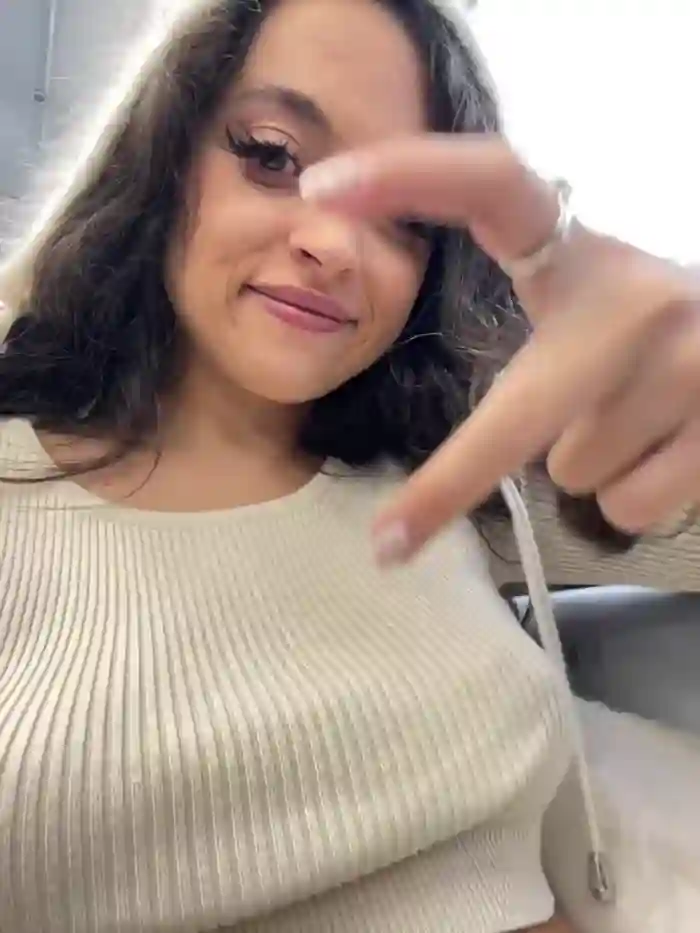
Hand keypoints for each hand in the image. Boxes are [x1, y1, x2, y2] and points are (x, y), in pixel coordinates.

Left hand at [300, 135, 699, 563]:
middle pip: (517, 414)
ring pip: (574, 470)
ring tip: (637, 415)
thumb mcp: (586, 312)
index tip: (318, 189)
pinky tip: (670, 444)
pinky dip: (632, 492)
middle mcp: (638, 295)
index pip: (489, 184)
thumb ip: (526, 342)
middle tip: (389, 544)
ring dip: (589, 460)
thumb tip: (456, 438)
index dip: (405, 174)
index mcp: (581, 251)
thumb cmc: (646, 339)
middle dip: (449, 486)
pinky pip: (626, 504)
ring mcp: (693, 359)